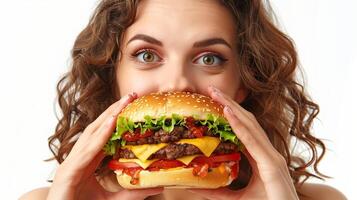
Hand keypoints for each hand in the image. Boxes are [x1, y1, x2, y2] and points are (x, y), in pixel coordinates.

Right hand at [47, 93, 162, 199]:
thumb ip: (133, 192)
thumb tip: (157, 186)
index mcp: (88, 161)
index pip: (104, 135)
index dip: (117, 120)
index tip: (132, 107)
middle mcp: (80, 157)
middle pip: (98, 128)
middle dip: (114, 110)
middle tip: (131, 95)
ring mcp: (72, 162)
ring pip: (92, 133)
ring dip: (109, 116)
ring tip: (124, 102)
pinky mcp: (68, 171)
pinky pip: (87, 149)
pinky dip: (100, 135)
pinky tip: (111, 123)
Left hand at [187, 86, 298, 199]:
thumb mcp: (236, 199)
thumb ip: (216, 192)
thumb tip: (190, 186)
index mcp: (260, 157)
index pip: (243, 129)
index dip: (229, 113)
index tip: (213, 102)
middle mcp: (267, 153)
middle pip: (246, 121)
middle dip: (229, 103)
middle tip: (211, 89)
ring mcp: (271, 157)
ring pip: (250, 126)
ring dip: (232, 107)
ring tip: (216, 94)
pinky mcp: (272, 165)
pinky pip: (253, 141)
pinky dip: (240, 126)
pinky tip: (228, 113)